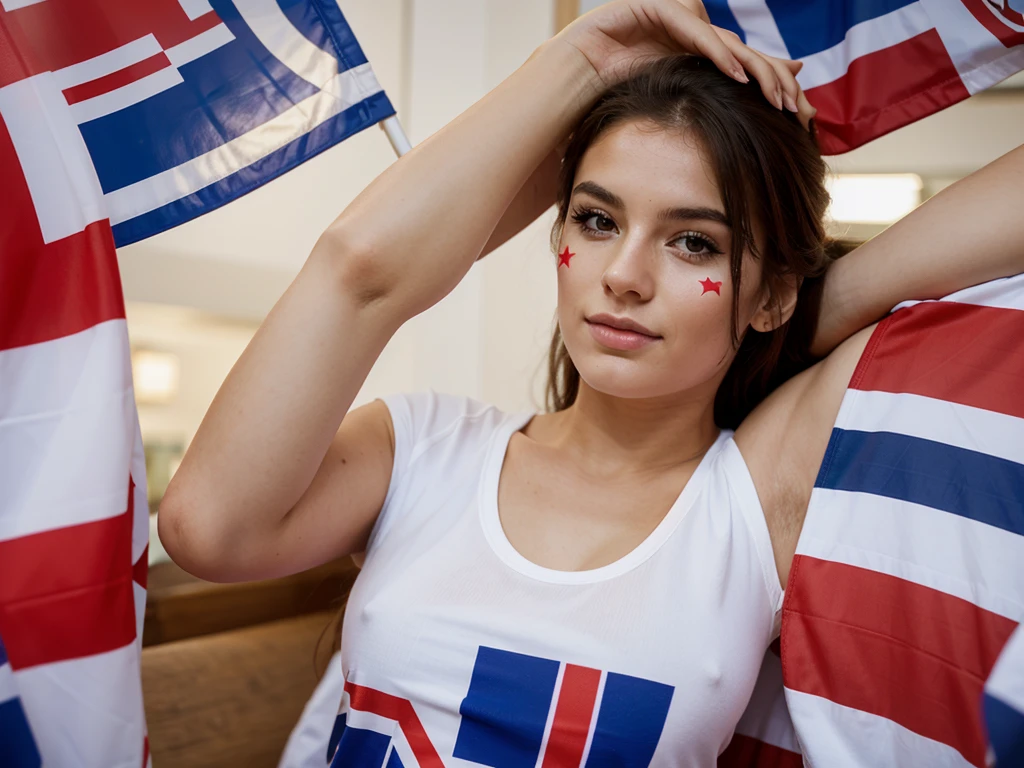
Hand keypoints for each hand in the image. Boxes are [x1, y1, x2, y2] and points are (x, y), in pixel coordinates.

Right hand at [556, 0, 814, 128]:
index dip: (771, 86)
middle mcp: (683, 36)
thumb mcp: (665, 120)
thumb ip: (699, 119)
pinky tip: (737, 74)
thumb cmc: (602, 110)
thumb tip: (738, 132)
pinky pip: (692, 28)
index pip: (741, 68)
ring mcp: (667, 19)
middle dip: (772, 78)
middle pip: (740, 51)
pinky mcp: (650, 9)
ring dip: (752, 65)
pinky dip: (716, 50)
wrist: (561, 92)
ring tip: (773, 92)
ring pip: (723, 38)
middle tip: (794, 105)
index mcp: (689, 60)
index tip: (797, 114)